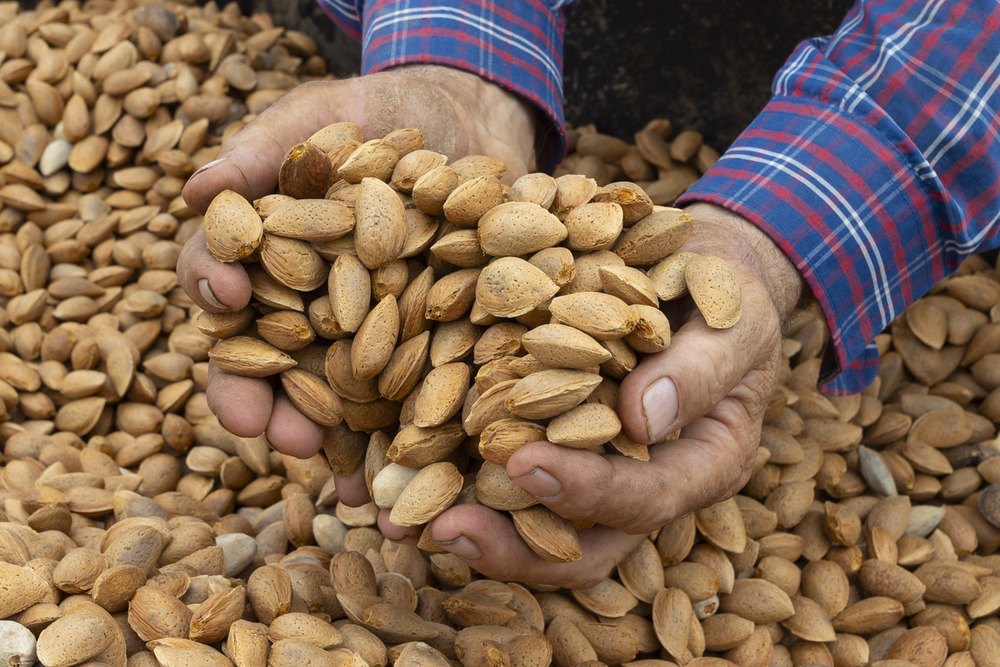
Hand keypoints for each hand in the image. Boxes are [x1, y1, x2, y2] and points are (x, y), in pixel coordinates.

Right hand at [177, 65, 535, 462]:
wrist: (469, 124)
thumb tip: (194, 190)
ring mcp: (366, 331)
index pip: (222, 281)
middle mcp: (307, 306)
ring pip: (337, 399)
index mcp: (268, 256)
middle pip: (271, 363)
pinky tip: (411, 481)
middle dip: (266, 401)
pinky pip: (412, 400)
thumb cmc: (379, 114)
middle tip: (268, 430)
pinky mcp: (425, 345)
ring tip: (342, 486)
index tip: (225, 295)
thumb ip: (263, 149)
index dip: (213, 291)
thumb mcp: (320, 115)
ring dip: (336, 446)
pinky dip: (409, 443)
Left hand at [425, 203, 808, 587]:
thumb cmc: (728, 292)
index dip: (586, 491)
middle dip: (514, 547)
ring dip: (474, 527)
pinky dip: (457, 478)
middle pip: (586, 545)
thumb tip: (642, 420)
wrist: (704, 274)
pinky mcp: (559, 442)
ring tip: (403, 519)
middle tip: (444, 529)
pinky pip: (509, 477)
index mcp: (703, 463)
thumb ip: (699, 369)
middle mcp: (647, 483)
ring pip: (540, 527)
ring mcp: (600, 469)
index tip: (524, 464)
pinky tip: (398, 471)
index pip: (646, 498)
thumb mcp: (731, 319)